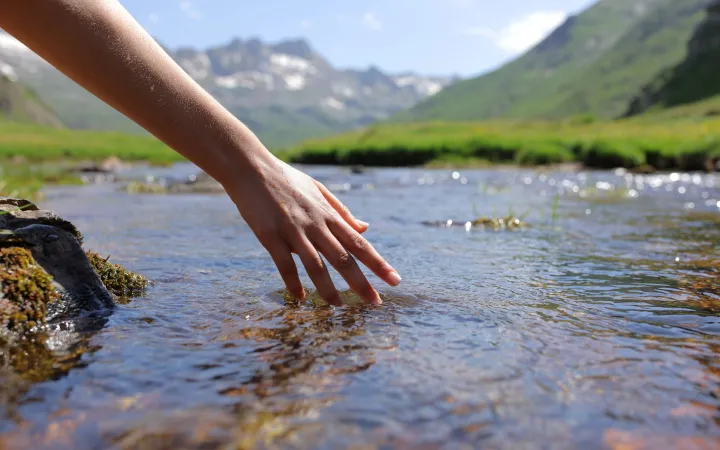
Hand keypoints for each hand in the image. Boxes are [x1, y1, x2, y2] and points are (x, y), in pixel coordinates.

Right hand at [223, 154, 401, 305]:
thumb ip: (341, 211)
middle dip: (361, 283)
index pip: (359, 244)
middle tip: (376, 303)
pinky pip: (284, 264)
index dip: (378, 263)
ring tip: (340, 308)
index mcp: (328, 215)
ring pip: (315, 265)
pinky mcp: (270, 236)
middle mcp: (315, 224)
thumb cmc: (287, 179)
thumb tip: (365, 227)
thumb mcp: (319, 190)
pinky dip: (293, 283)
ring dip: (328, 289)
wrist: (251, 168)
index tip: (394, 280)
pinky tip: (300, 298)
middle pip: (343, 258)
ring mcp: (293, 231)